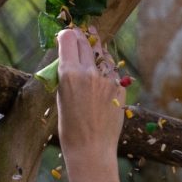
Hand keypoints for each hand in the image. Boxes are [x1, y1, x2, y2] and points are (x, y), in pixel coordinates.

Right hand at [56, 27, 126, 181]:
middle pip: (85, 42)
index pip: (68, 39)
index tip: (64, 35)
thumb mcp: (61, 97)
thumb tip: (70, 60)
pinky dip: (106, 66)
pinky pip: (112, 69)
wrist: (91, 149)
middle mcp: (89, 72)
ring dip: (95, 48)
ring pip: (101, 53)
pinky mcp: (119, 86)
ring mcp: (107, 78)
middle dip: (80, 36)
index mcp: (69, 74)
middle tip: (79, 32)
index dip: (65, 34)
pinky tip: (103, 65)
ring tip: (93, 39)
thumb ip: (67, 75)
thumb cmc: (70, 128)